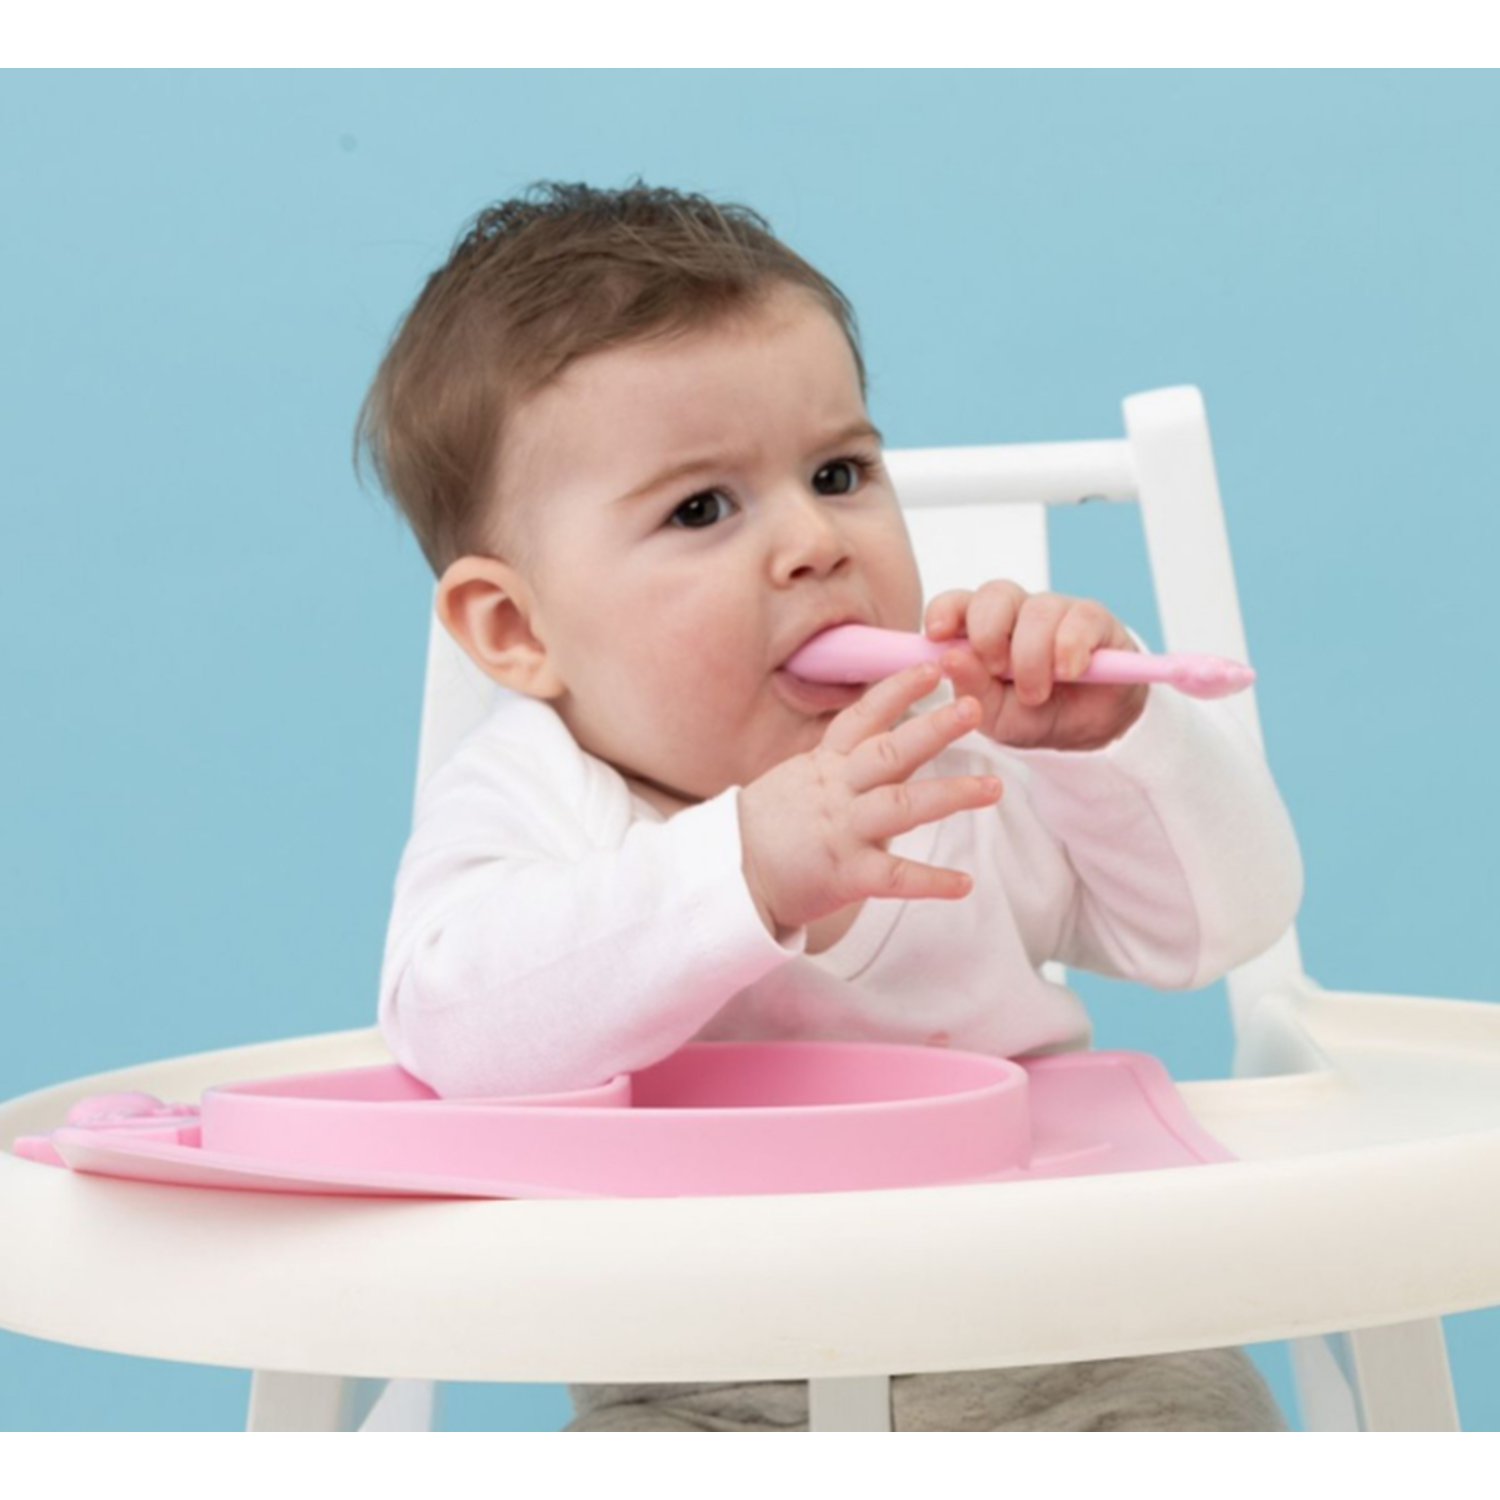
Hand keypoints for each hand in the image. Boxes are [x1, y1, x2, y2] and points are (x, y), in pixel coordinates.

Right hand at [738, 663, 1004, 936]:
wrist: (732, 878)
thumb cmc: (771, 827)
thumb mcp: (799, 778)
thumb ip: (840, 759)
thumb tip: (880, 730)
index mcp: (824, 765)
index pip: (862, 718)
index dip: (896, 690)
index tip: (930, 667)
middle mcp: (836, 792)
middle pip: (888, 752)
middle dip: (934, 729)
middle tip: (974, 708)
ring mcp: (841, 832)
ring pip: (900, 806)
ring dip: (950, 795)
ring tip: (994, 788)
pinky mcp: (845, 875)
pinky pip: (893, 877)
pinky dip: (930, 881)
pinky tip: (965, 884)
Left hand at [925, 582, 1147, 750]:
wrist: (1086, 731)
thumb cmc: (1033, 715)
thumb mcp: (994, 715)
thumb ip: (972, 688)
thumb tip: (950, 657)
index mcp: (983, 630)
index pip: (957, 603)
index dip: (944, 611)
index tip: (937, 635)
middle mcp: (1017, 613)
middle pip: (995, 594)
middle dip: (989, 633)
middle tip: (998, 671)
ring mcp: (1056, 611)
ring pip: (1037, 610)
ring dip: (1032, 657)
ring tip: (1037, 694)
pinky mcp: (1093, 619)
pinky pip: (1080, 619)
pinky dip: (1070, 648)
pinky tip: (1069, 672)